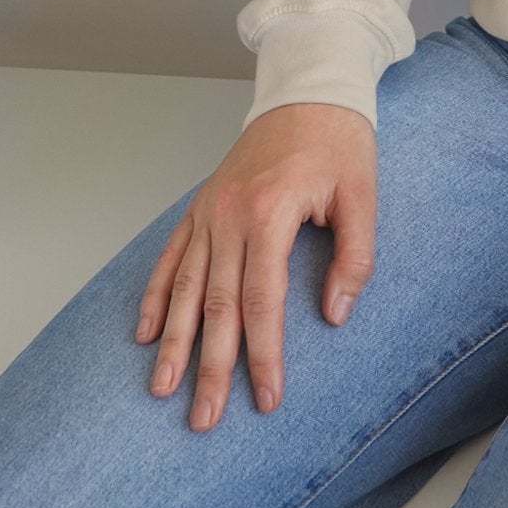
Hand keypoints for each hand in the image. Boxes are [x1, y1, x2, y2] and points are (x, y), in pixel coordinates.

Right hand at [137, 101, 374, 431]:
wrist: (309, 89)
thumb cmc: (339, 141)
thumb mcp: (362, 195)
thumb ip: (354, 257)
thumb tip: (335, 315)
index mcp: (270, 213)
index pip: (262, 301)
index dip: (263, 354)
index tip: (266, 397)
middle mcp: (230, 215)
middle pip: (215, 304)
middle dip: (209, 366)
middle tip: (203, 418)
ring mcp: (210, 210)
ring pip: (184, 286)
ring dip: (172, 341)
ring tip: (162, 388)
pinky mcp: (202, 204)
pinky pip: (171, 255)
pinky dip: (155, 295)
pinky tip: (145, 332)